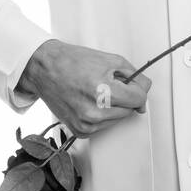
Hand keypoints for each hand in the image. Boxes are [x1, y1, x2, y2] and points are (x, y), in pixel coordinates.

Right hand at [16, 39, 151, 137]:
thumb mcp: (112, 60)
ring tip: (97, 92)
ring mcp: (86, 123)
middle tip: (108, 84)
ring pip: (118, 119)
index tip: (133, 85)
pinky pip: (104, 126)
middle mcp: (94, 111)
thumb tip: (145, 92)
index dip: (138, 89)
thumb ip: (135, 77)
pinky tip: (90, 102)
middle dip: (125, 97)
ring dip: (114, 107)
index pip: (139, 99)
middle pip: (129, 110)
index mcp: (103, 91)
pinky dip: (102, 115)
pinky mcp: (79, 131)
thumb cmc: (75, 62)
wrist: (46, 69)